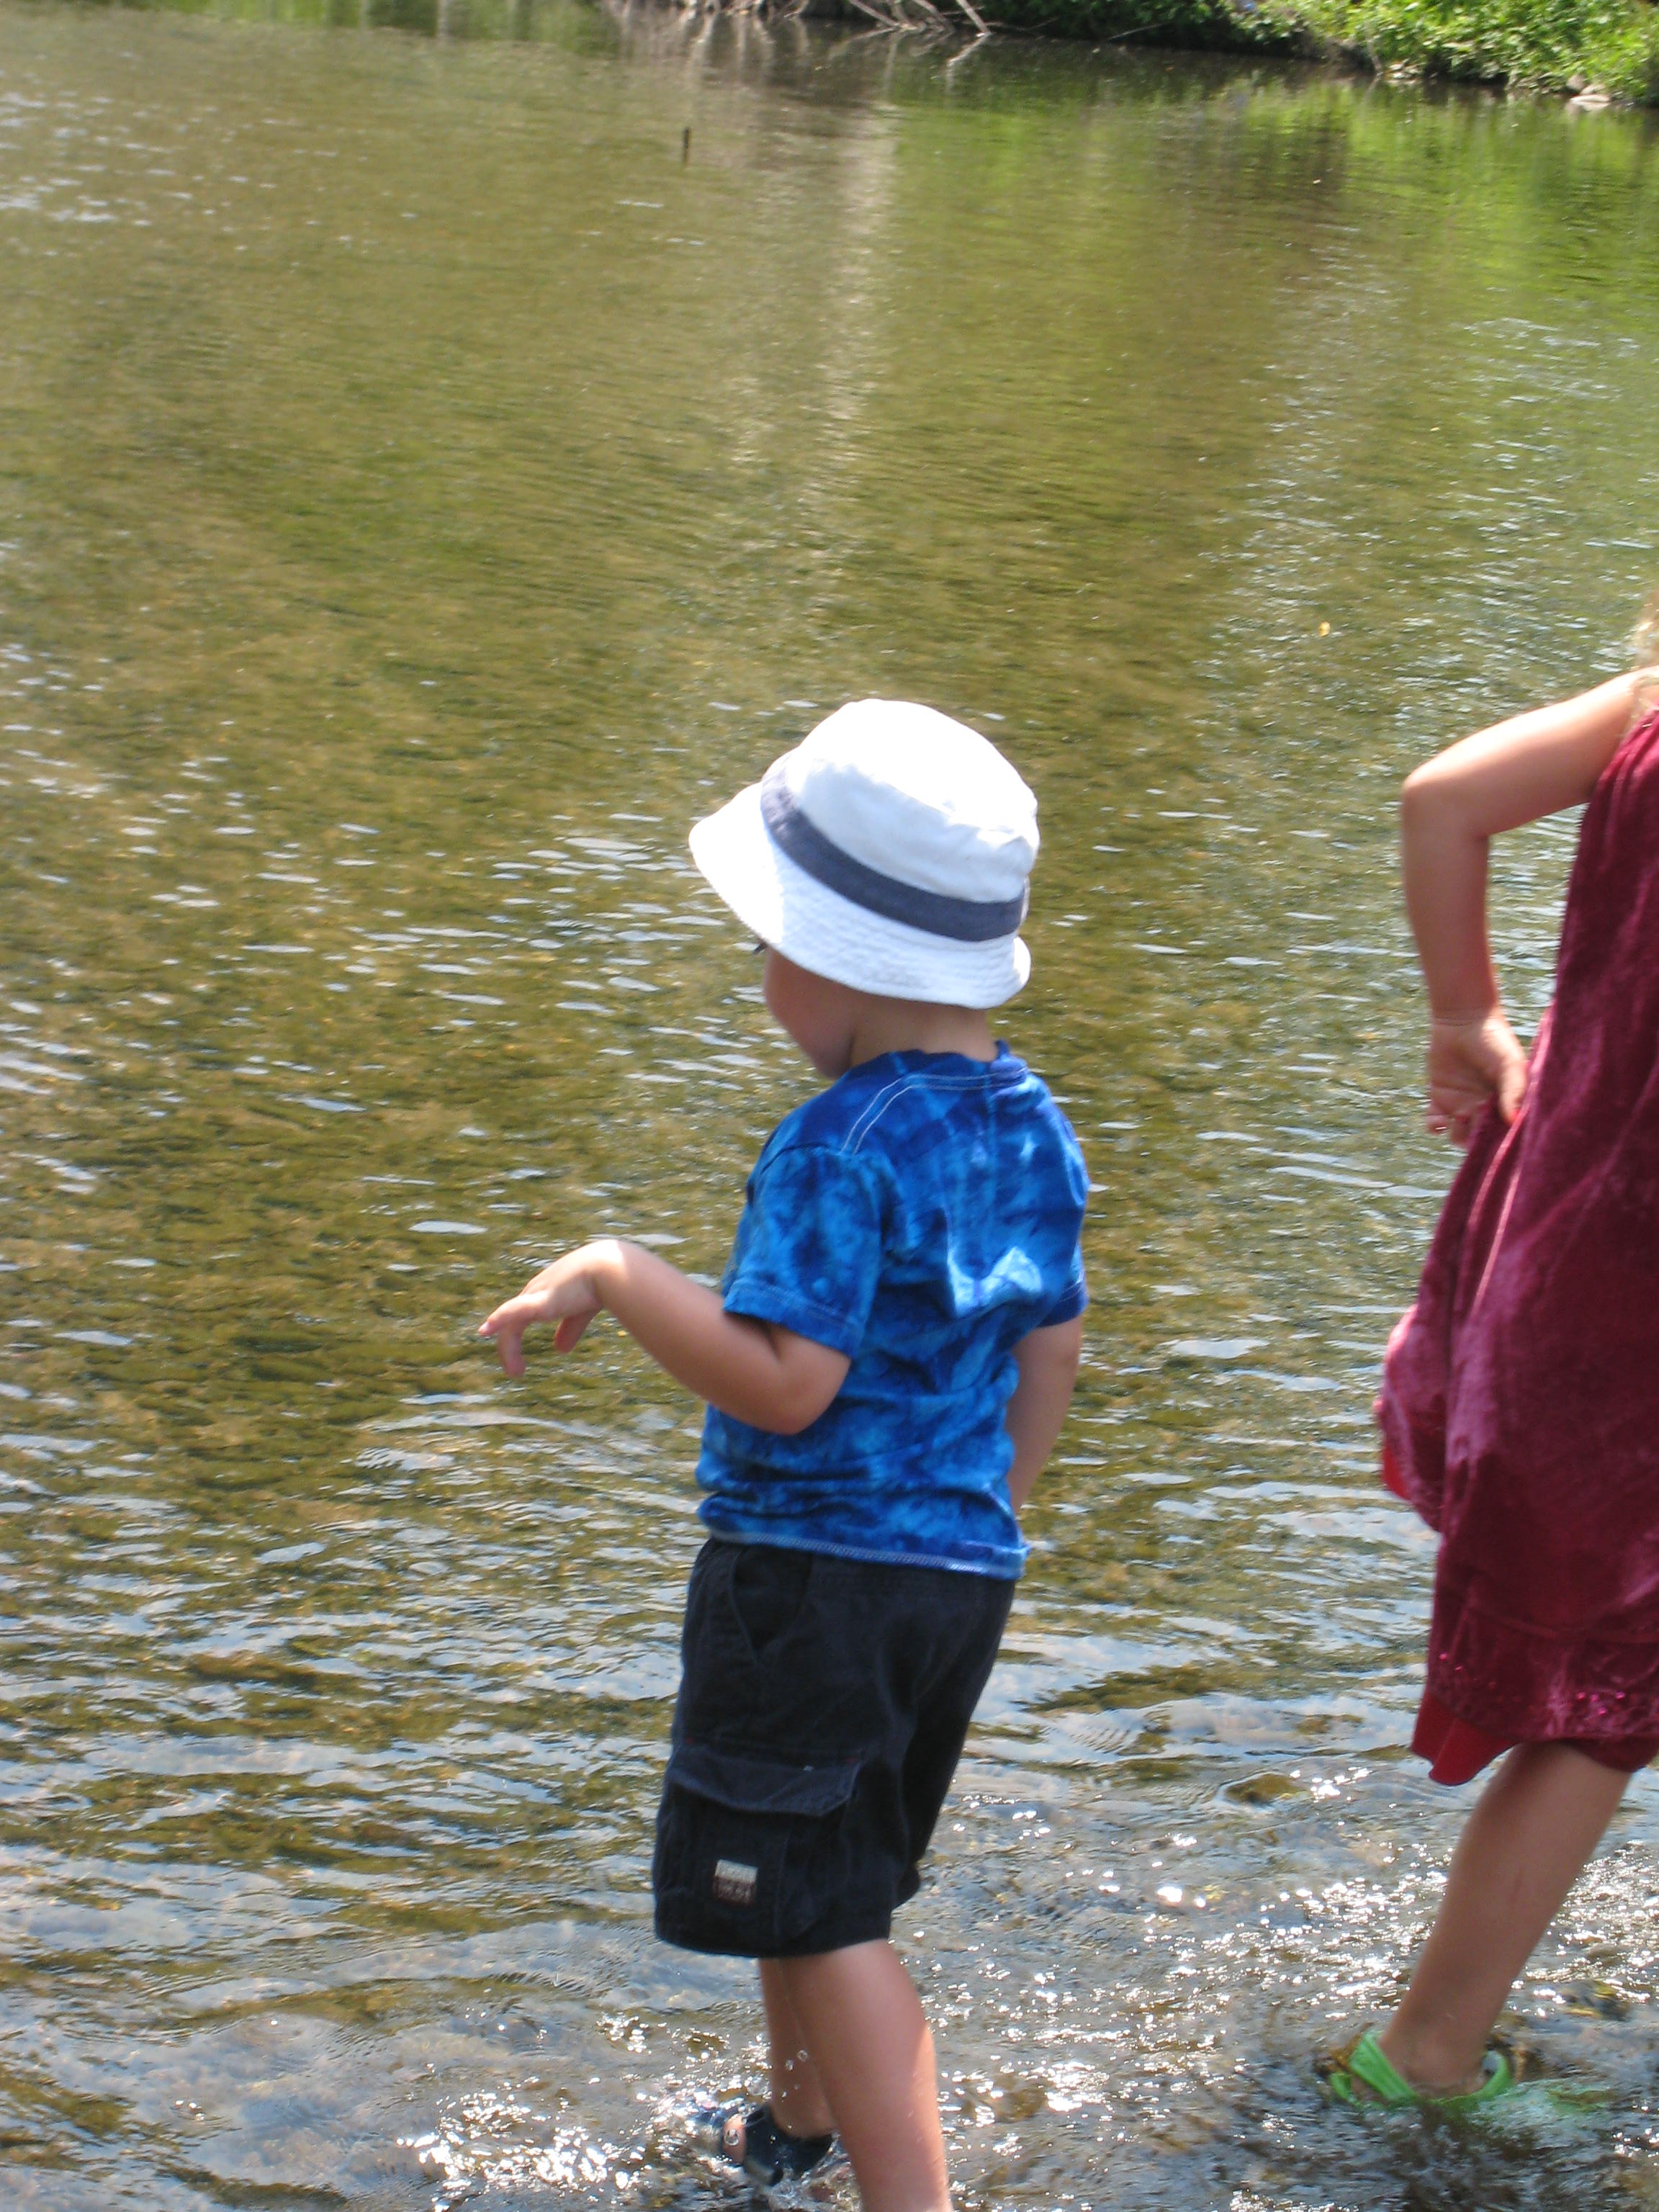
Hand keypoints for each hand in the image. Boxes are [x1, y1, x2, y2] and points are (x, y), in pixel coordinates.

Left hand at [478, 1243, 612, 1375]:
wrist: (607, 1270)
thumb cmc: (598, 1284)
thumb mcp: (581, 1311)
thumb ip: (570, 1329)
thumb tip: (560, 1350)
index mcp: (544, 1292)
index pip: (521, 1314)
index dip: (515, 1335)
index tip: (518, 1358)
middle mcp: (534, 1291)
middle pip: (511, 1321)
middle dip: (510, 1346)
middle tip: (516, 1370)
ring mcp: (533, 1295)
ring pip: (509, 1324)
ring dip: (508, 1350)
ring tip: (515, 1371)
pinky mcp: (537, 1301)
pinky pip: (510, 1312)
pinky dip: (497, 1321)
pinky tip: (484, 1331)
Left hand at [1425, 1010, 1527, 1146]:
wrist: (1464, 1018)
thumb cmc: (1495, 1040)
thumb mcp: (1509, 1064)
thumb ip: (1513, 1091)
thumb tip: (1513, 1121)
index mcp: (1505, 1103)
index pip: (1504, 1132)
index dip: (1501, 1141)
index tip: (1498, 1139)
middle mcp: (1484, 1108)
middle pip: (1482, 1139)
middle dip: (1479, 1141)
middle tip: (1478, 1124)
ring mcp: (1461, 1103)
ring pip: (1458, 1135)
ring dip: (1458, 1134)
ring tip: (1461, 1116)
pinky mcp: (1439, 1097)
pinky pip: (1435, 1121)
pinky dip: (1434, 1126)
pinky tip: (1439, 1123)